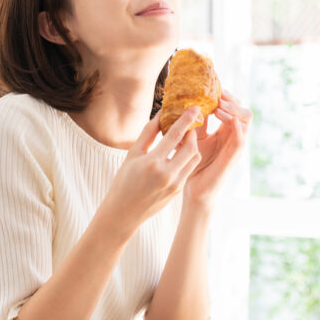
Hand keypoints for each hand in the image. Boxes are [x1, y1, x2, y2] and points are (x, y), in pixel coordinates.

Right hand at [102, 107, 202, 231]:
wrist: (124, 213)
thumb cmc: (124, 181)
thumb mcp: (133, 154)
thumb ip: (148, 133)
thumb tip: (161, 114)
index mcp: (153, 163)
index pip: (174, 136)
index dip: (186, 119)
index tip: (195, 107)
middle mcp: (167, 174)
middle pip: (191, 146)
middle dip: (193, 132)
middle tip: (190, 123)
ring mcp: (175, 184)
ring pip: (194, 158)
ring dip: (193, 145)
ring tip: (184, 138)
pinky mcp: (178, 191)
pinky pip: (189, 169)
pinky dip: (188, 158)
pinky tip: (180, 152)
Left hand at [183, 88, 251, 205]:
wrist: (194, 189)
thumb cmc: (194, 164)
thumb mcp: (192, 138)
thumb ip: (194, 123)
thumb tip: (184, 102)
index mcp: (224, 131)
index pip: (232, 107)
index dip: (226, 96)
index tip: (214, 87)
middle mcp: (233, 136)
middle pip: (242, 110)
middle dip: (232, 99)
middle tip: (219, 94)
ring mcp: (235, 146)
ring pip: (246, 120)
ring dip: (234, 109)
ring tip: (219, 106)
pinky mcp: (233, 157)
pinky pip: (241, 139)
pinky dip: (237, 127)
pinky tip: (228, 119)